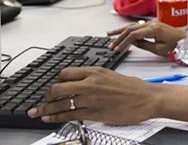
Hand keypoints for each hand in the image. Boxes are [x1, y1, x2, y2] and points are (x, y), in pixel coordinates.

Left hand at [27, 67, 160, 124]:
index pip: (66, 73)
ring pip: (60, 103)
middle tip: (45, 101)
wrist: (147, 98)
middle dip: (47, 96)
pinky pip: (68, 115)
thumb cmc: (133, 88)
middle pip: (58, 87)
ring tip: (38, 113)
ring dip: (45, 109)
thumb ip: (95, 78)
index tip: (54, 87)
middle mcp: (91, 83)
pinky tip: (50, 119)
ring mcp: (91, 98)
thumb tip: (82, 83)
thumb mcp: (112, 75)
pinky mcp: (93, 112)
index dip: (56, 81)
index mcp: (96, 71)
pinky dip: (55, 117)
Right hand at [107, 20, 185, 55]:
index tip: (116, 49)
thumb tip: (133, 42)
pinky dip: (129, 29)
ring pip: (133, 25)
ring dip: (121, 30)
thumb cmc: (177, 46)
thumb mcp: (160, 50)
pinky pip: (138, 26)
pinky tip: (123, 32)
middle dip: (119, 36)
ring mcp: (153, 23)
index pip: (133, 34)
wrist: (187, 41)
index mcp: (154, 29)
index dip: (123, 42)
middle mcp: (152, 23)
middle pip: (131, 28)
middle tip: (110, 44)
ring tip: (110, 34)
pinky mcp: (154, 25)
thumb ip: (145, 45)